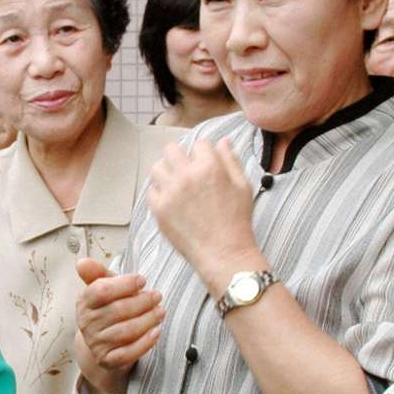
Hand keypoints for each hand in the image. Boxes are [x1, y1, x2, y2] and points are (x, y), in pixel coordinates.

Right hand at [74, 258, 162, 378]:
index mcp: (84, 302)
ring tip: (160, 312)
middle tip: (157, 295)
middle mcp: (86, 324)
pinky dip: (145, 343)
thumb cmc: (108, 308)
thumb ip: (96, 273)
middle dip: (141, 301)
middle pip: (117, 310)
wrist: (105, 343)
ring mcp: (96, 343)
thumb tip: (82, 262)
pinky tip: (156, 332)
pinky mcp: (107, 360)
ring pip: (125, 331)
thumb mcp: (103, 287)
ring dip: (147, 320)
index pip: (101, 291)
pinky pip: (128, 353)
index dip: (124, 284)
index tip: (142, 280)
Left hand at [146, 139, 260, 290]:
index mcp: (209, 167)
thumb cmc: (237, 221)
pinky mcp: (159, 208)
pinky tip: (171, 201)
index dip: (203, 153)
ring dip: (166, 172)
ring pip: (157, 167)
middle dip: (179, 156)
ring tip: (176, 185)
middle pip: (171, 149)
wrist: (224, 253)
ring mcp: (170, 192)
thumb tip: (222, 141)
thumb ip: (230, 160)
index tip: (204, 163)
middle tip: (186, 170)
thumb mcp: (243, 186)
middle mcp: (187, 175)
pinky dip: (159, 193)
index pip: (199, 143)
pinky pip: (151, 190)